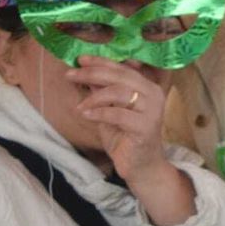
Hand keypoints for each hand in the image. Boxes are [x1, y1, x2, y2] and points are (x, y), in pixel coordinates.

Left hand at [67, 56, 194, 225]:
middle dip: (92, 73)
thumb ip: (102, 90)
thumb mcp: (110, 109)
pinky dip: (98, 113)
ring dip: (94, 97)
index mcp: (147, 86)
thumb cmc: (126, 137)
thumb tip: (85, 71)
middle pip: (120, 76)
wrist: (141, 166)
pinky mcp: (146, 126)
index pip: (122, 67)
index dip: (100, 61)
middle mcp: (154, 94)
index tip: (80, 59)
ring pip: (119, 92)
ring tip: (80, 106)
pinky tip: (85, 115)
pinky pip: (118, 114)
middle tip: (71, 75)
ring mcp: (152, 110)